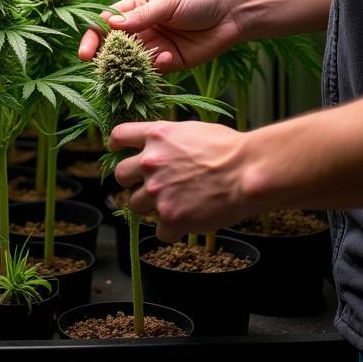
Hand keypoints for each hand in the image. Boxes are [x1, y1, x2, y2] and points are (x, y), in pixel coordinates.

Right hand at [78, 0, 244, 71]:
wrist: (233, 13)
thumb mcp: (167, 3)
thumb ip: (140, 17)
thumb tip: (109, 25)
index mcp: (135, 9)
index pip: (106, 24)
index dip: (93, 37)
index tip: (85, 53)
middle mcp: (141, 29)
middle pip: (115, 46)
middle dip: (107, 58)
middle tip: (104, 68)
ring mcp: (155, 46)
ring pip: (132, 61)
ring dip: (132, 65)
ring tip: (139, 63)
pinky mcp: (170, 62)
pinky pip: (154, 69)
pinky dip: (156, 66)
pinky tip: (168, 57)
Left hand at [109, 120, 252, 240]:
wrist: (247, 173)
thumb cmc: (229, 149)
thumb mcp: (192, 130)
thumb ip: (169, 140)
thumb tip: (160, 147)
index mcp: (156, 136)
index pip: (118, 136)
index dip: (115, 144)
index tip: (115, 150)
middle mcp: (150, 162)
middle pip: (121, 176)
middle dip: (131, 182)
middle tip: (147, 186)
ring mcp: (157, 191)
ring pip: (135, 206)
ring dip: (150, 207)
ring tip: (172, 205)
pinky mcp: (171, 217)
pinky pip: (159, 231)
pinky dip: (170, 230)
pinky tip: (185, 224)